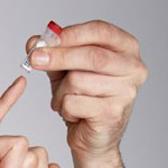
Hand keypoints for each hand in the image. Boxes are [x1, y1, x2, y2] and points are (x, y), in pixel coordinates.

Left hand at [27, 20, 147, 160]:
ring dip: (60, 92)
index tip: (44, 39)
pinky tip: (72, 113)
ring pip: (78, 81)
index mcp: (126, 49)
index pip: (100, 31)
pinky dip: (63, 108)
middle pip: (91, 56)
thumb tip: (34, 41)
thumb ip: (53, 53)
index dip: (70, 33)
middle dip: (58, 56)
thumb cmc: (82, 99)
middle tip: (34, 58)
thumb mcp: (66, 71)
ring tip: (64, 100)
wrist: (92, 136)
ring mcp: (126, 92)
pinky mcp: (112, 113)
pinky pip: (73, 103)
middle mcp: (133, 68)